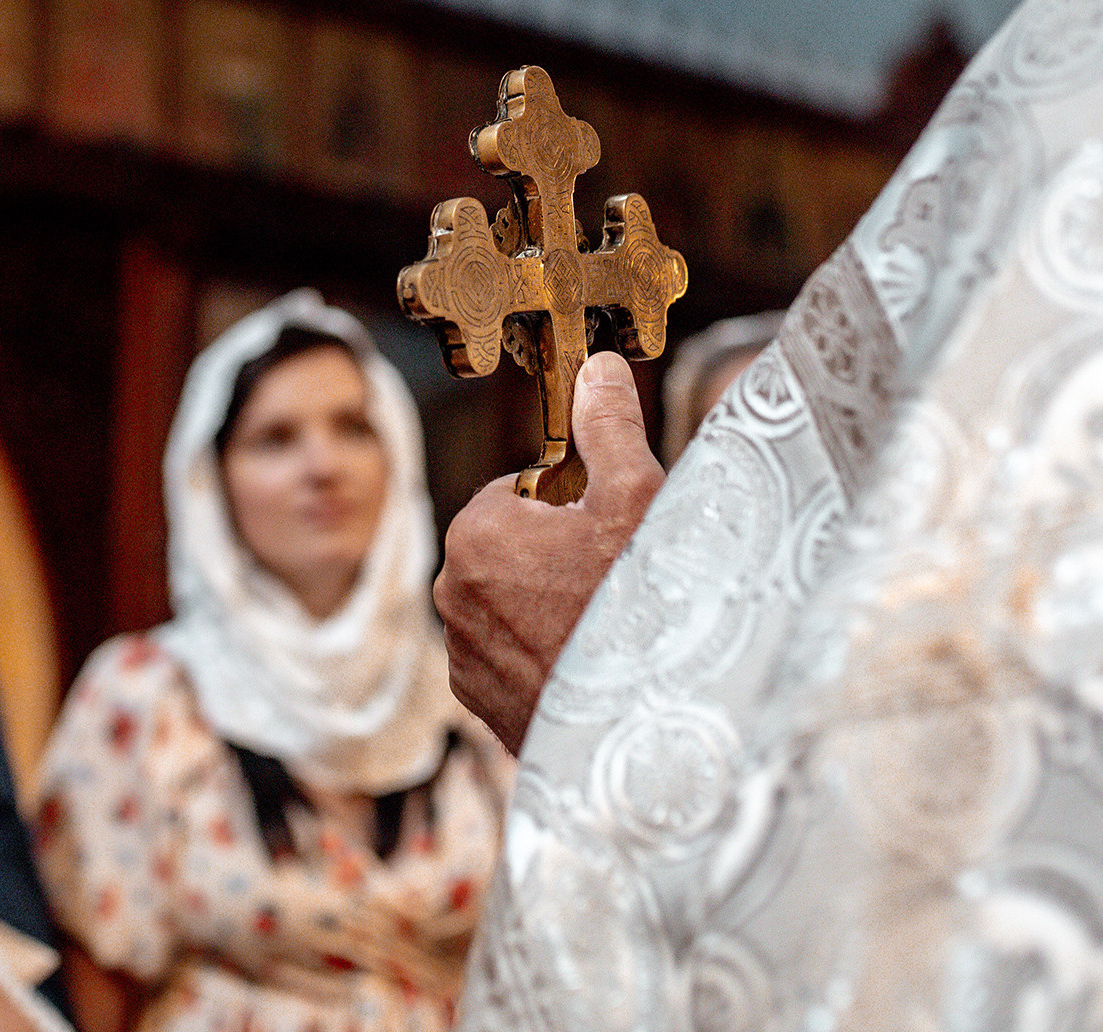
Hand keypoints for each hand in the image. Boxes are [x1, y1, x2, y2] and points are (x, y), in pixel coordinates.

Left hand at [434, 351, 665, 752]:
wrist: (651, 733)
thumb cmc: (645, 605)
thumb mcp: (637, 497)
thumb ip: (608, 426)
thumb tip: (596, 369)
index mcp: (476, 532)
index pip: (523, 489)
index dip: (572, 504)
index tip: (608, 530)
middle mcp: (451, 593)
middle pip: (513, 546)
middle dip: (558, 554)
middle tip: (615, 579)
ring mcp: (463, 654)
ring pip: (511, 602)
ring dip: (550, 605)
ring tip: (608, 625)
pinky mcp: (480, 704)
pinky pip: (511, 656)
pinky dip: (545, 655)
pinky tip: (592, 666)